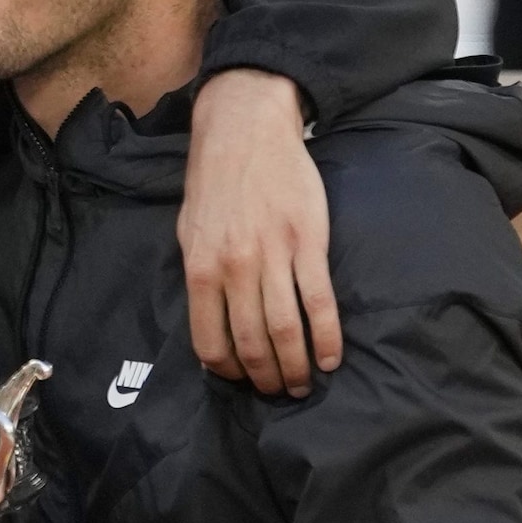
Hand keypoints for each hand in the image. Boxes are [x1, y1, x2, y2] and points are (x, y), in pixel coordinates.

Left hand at [180, 69, 339, 396]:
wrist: (246, 130)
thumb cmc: (215, 183)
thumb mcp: (189, 231)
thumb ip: (198, 277)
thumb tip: (207, 323)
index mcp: (201, 268)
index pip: (210, 340)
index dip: (227, 371)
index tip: (242, 381)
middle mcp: (235, 268)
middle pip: (252, 343)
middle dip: (267, 378)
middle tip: (280, 392)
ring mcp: (274, 256)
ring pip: (287, 330)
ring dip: (298, 367)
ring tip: (305, 384)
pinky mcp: (309, 243)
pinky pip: (320, 302)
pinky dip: (327, 337)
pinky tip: (332, 357)